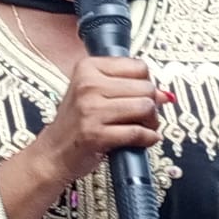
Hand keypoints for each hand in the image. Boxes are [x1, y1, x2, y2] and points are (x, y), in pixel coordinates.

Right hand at [31, 57, 170, 184]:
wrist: (54, 152)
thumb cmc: (75, 123)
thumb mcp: (94, 94)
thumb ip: (128, 88)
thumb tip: (164, 94)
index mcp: (87, 68)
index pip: (138, 66)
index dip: (146, 82)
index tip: (141, 94)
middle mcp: (88, 85)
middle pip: (146, 87)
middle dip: (152, 104)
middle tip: (145, 115)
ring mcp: (91, 110)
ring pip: (145, 107)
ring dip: (152, 121)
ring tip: (143, 126)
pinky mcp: (96, 134)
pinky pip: (138, 132)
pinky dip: (148, 138)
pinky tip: (144, 139)